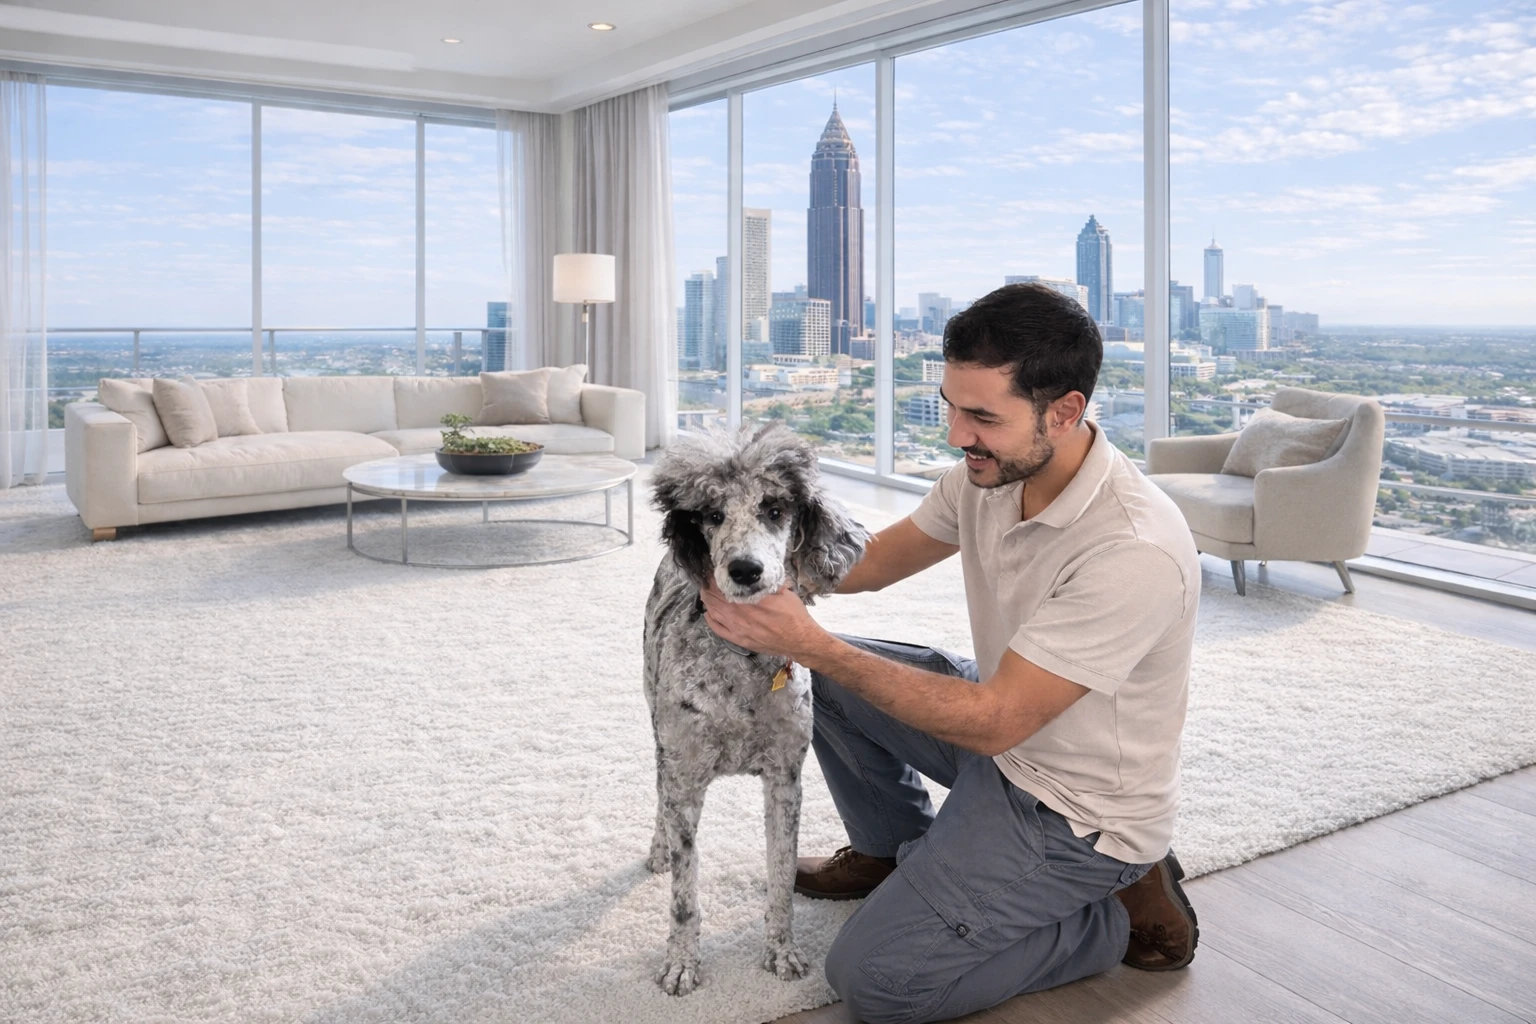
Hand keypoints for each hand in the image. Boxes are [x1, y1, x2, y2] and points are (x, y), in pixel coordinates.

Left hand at [699, 577, 824, 660]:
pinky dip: (710, 619)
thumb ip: (770, 582)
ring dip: (708, 601)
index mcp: (754, 599)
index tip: (714, 570)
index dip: (717, 577)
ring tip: (705, 592)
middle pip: (717, 598)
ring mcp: (739, 628)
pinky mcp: (739, 640)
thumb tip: (760, 572)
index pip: (728, 585)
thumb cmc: (794, 616)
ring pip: (715, 612)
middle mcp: (743, 614)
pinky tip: (708, 613)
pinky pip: (718, 629)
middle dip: (709, 587)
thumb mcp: (786, 592)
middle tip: (706, 580)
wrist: (800, 641)